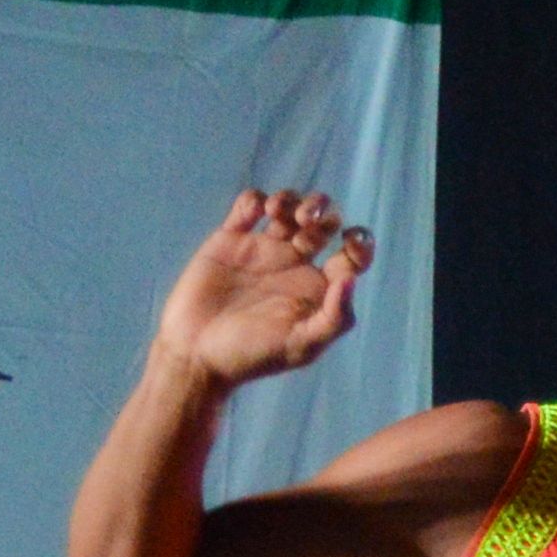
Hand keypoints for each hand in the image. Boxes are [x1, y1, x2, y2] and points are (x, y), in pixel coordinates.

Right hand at [152, 188, 371, 390]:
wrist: (196, 354)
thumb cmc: (252, 356)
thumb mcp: (302, 346)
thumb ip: (334, 317)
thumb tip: (352, 280)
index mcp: (319, 287)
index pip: (352, 255)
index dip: (360, 242)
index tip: (351, 239)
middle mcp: (295, 264)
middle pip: (323, 223)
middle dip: (322, 211)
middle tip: (307, 220)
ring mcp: (263, 250)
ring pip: (287, 208)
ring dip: (291, 200)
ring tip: (279, 212)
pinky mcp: (229, 241)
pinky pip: (247, 207)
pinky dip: (255, 199)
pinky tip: (254, 211)